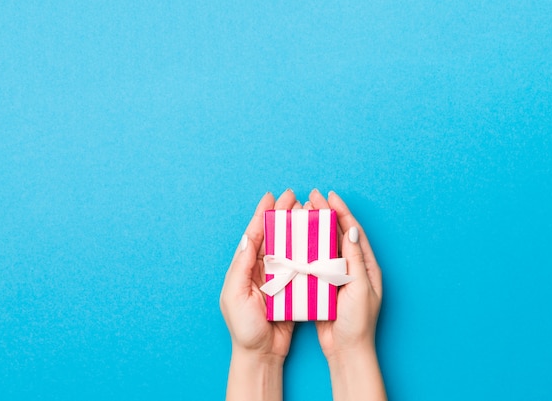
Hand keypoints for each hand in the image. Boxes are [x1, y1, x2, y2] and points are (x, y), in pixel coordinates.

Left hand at [220, 190, 299, 400]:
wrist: (260, 355)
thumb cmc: (243, 329)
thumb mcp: (235, 297)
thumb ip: (241, 267)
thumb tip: (247, 238)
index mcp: (245, 268)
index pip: (254, 235)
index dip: (262, 214)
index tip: (272, 197)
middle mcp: (260, 270)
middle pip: (272, 235)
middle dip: (282, 215)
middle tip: (294, 197)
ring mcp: (277, 279)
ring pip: (287, 246)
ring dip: (296, 229)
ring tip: (307, 212)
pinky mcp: (291, 289)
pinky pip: (299, 265)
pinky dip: (307, 252)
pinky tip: (316, 241)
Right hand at [307, 189, 386, 400]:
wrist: (346, 351)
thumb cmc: (358, 323)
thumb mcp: (360, 288)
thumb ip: (355, 259)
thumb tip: (352, 230)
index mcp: (367, 266)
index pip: (354, 232)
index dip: (342, 212)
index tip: (329, 196)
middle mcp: (354, 268)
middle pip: (339, 235)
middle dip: (326, 215)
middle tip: (312, 198)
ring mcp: (338, 277)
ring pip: (326, 246)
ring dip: (315, 229)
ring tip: (302, 213)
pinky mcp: (325, 286)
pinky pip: (316, 262)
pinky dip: (307, 250)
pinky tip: (296, 241)